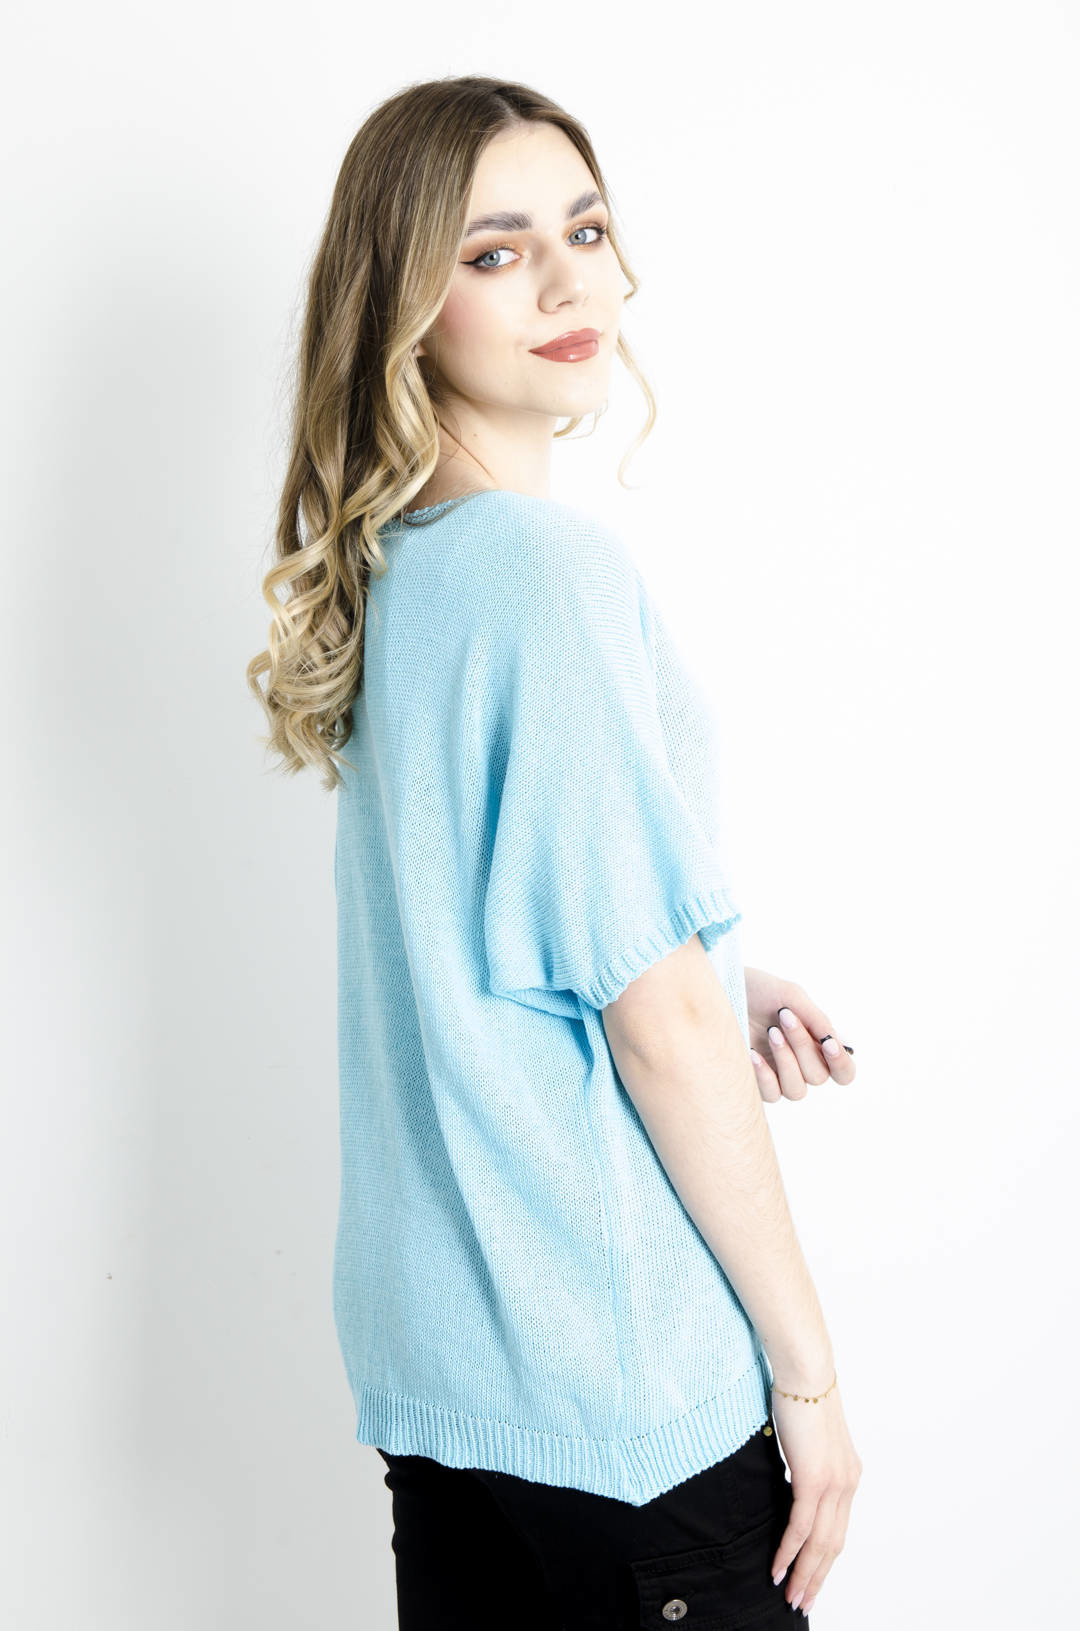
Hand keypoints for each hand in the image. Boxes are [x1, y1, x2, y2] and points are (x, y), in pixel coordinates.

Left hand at [743, 967, 855, 1102]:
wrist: (722, 989)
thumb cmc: (758, 991)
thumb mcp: (790, 996)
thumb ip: (816, 1019)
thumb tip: (834, 1042)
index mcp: (816, 1045)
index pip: (843, 1072)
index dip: (841, 1063)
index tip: (827, 1044)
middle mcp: (802, 1065)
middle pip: (819, 1076)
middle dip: (803, 1046)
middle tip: (784, 1017)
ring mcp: (779, 1075)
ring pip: (797, 1090)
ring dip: (786, 1061)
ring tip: (771, 1032)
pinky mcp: (756, 1083)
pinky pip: (771, 1094)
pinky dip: (765, 1075)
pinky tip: (753, 1053)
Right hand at [769, 1377, 861, 1615]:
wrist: (806, 1372)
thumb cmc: (801, 1395)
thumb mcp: (808, 1437)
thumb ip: (806, 1461)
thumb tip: (790, 1477)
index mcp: (848, 1475)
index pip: (838, 1528)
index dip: (824, 1559)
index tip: (811, 1579)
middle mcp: (847, 1484)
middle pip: (833, 1545)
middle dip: (817, 1577)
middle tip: (803, 1602)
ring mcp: (834, 1484)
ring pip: (819, 1544)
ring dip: (804, 1574)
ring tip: (790, 1597)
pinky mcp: (815, 1479)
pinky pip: (801, 1527)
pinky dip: (789, 1552)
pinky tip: (778, 1569)